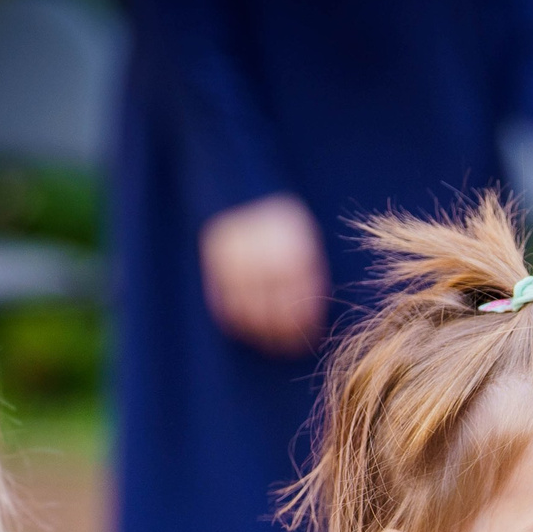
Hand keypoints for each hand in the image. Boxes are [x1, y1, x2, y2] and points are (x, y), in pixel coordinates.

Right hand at [200, 194, 329, 353]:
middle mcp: (266, 260)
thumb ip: (309, 267)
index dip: (305, 325)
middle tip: (286, 349)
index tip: (309, 338)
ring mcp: (239, 263)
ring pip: (248, 313)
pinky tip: (242, 326)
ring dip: (258, 333)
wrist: (237, 182)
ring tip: (266, 342)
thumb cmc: (279, 214)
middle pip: (275, 313)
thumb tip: (316, 308)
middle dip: (282, 336)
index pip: (302, 302)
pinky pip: (224, 303)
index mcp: (294, 253)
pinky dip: (233, 319)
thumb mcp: (304, 233)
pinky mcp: (216, 264)